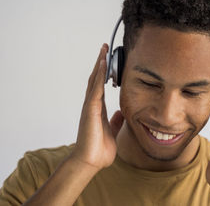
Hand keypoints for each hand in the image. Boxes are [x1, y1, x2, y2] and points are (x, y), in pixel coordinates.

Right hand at [70, 43, 123, 171]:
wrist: (90, 161)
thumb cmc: (99, 149)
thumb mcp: (112, 131)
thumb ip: (115, 121)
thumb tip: (119, 113)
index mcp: (98, 109)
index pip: (101, 85)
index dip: (103, 72)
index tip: (108, 59)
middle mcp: (93, 104)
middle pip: (95, 78)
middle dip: (100, 62)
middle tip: (104, 48)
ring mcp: (90, 106)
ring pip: (94, 80)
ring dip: (99, 64)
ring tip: (103, 50)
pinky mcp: (90, 109)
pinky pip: (95, 88)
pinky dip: (98, 76)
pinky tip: (102, 65)